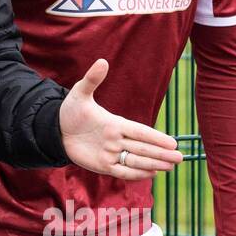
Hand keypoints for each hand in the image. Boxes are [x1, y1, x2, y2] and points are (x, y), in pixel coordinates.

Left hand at [58, 58, 180, 177]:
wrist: (56, 130)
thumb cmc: (70, 111)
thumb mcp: (80, 93)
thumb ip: (92, 79)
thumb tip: (103, 61)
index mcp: (115, 123)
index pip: (140, 131)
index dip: (155, 137)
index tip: (172, 142)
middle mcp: (116, 140)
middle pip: (143, 148)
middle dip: (161, 154)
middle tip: (180, 157)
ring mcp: (110, 153)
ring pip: (136, 160)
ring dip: (153, 164)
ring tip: (171, 167)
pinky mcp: (102, 166)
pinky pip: (121, 171)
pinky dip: (136, 174)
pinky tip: (151, 174)